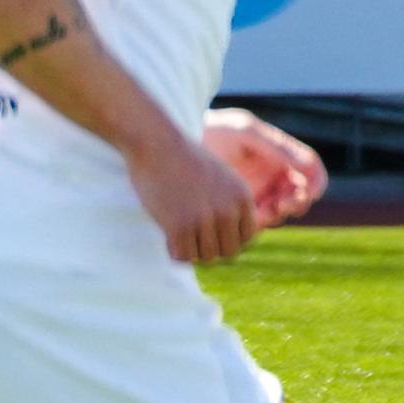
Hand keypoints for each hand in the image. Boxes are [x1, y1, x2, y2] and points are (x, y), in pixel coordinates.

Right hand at [127, 126, 260, 265]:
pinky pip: (182, 257)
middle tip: (191, 234)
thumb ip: (232, 206)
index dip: (227, 238)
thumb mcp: (223, 179)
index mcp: (243, 197)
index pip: (246, 238)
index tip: (209, 230)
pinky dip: (174, 251)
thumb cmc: (185, 162)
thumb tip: (237, 245)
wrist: (156, 144)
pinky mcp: (179, 227)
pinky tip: (167, 235)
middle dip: (210, 248)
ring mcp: (204, 219)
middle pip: (228, 252)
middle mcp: (228, 210)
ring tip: (178, 230)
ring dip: (190, 250)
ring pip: (205, 258)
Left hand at [202, 107, 327, 228]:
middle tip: (284, 203)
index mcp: (283, 156)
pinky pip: (257, 221)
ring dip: (279, 214)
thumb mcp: (246, 132)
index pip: (312, 173)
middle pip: (301, 195)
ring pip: (281, 211)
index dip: (316, 184)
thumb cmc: (215, 129)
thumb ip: (278, 147)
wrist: (180, 141)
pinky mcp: (240, 207)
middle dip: (297, 202)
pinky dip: (259, 223)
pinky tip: (250, 218)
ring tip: (266, 210)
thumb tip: (310, 165)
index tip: (308, 191)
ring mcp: (259, 192)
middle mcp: (275, 176)